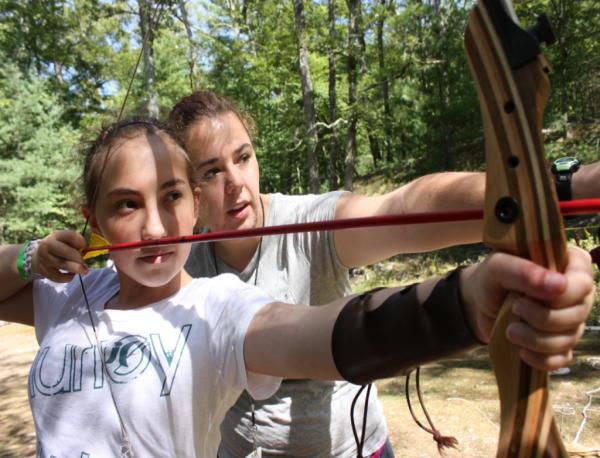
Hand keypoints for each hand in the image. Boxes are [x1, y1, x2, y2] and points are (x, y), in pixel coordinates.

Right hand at [32, 230, 88, 282]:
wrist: (38, 256)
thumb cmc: (58, 247)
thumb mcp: (66, 239)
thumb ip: (76, 241)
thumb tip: (85, 247)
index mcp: (56, 235)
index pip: (70, 236)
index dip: (80, 241)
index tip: (85, 246)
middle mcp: (47, 245)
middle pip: (66, 251)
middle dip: (78, 258)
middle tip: (84, 263)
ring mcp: (43, 258)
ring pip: (61, 264)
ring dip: (75, 269)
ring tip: (83, 270)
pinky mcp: (43, 271)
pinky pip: (57, 277)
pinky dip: (67, 277)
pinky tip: (72, 275)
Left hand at [461, 246, 594, 370]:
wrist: (479, 303)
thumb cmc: (491, 278)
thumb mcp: (498, 268)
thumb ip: (524, 271)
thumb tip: (559, 285)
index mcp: (570, 265)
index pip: (582, 283)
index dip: (559, 295)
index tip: (525, 298)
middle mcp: (578, 294)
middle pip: (577, 314)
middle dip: (542, 318)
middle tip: (514, 309)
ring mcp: (572, 320)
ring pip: (568, 338)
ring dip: (535, 339)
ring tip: (510, 330)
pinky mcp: (561, 344)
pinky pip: (562, 359)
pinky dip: (540, 358)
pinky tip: (521, 350)